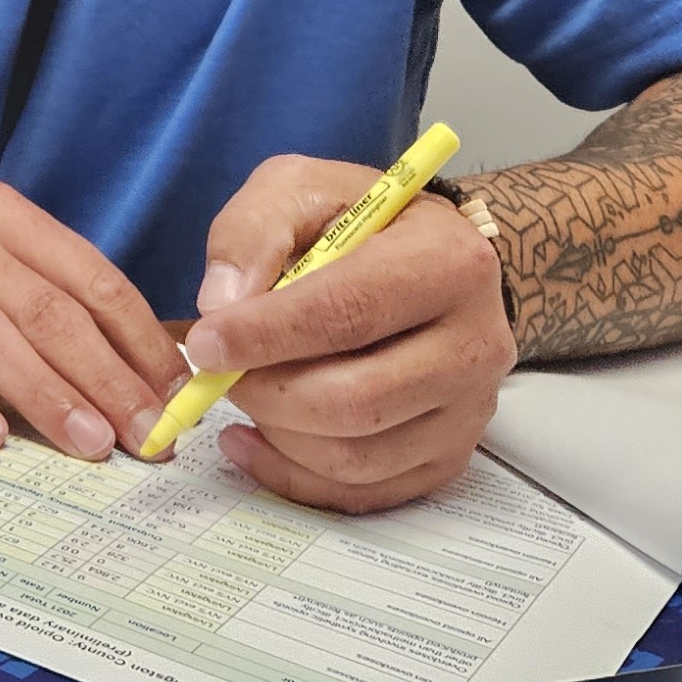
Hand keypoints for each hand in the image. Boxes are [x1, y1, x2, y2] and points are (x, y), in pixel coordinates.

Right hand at [0, 182, 185, 459]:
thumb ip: (44, 296)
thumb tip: (133, 372)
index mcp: (0, 216)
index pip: (89, 277)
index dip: (138, 340)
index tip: (176, 397)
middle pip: (48, 310)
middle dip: (108, 378)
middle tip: (149, 437)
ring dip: (46, 394)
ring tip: (90, 443)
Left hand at [177, 154, 513, 511]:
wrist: (433, 261)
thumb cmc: (360, 222)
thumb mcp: (298, 189)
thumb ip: (252, 232)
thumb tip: (220, 305)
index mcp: (449, 262)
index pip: (348, 312)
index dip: (264, 335)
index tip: (204, 341)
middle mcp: (477, 344)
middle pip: (355, 399)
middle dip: (265, 392)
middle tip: (216, 373)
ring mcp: (469, 410)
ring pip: (356, 457)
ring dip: (276, 434)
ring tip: (240, 394)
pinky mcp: (449, 455)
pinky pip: (363, 492)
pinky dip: (292, 475)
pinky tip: (252, 438)